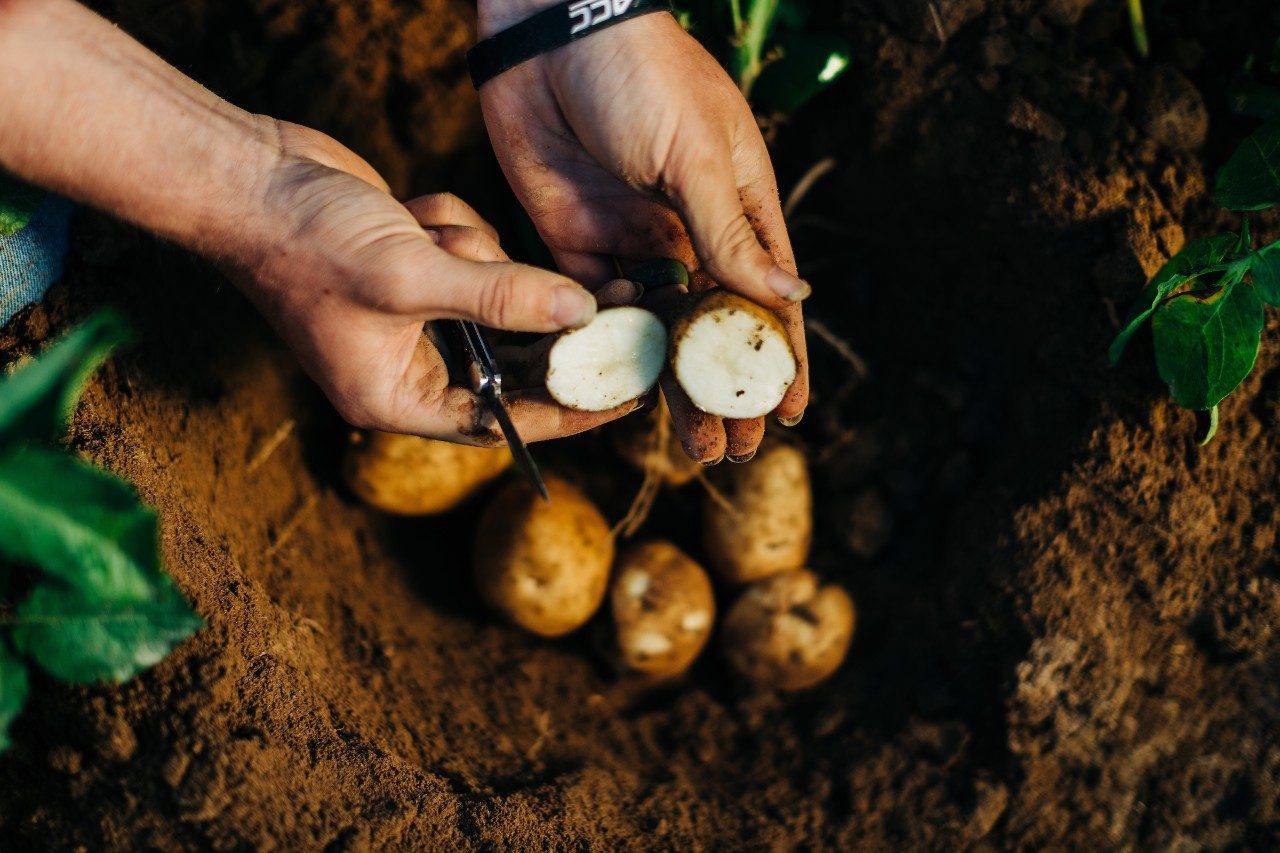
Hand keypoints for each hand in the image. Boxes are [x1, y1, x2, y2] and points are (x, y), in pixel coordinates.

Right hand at [234, 121, 643, 443]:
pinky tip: (411, 211)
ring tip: (427, 231)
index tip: (626, 391)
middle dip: (546, 320)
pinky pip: (471, 253)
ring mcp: (414, 315)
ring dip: (475, 255)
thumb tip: (581, 313)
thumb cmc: (305, 241)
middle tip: (619, 301)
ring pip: (495, 293)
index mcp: (397, 396)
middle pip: (512, 357)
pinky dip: (451, 226)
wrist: (244, 174)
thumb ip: (501, 295)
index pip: (504, 419)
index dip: (570, 407)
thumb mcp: (410, 274)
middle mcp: (409, 364)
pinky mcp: (418, 268)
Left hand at [475, 6, 809, 462]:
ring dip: (670, 386)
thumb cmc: (640, 76)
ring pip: (657, 331)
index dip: (779, 356)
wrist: (547, 33)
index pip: (768, 295)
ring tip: (687, 442)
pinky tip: (617, 389)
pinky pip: (595, 309)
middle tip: (730, 452)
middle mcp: (689, 231)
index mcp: (736, 205)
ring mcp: (632, 240)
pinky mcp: (575, 242)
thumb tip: (788, 297)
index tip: (787, 413)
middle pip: (712, 327)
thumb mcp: (694, 156)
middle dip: (721, 388)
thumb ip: (729, 234)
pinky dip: (607, 348)